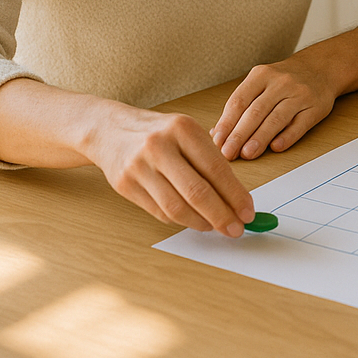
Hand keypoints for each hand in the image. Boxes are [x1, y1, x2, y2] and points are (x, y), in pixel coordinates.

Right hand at [82, 103, 254, 235]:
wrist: (110, 129)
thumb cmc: (158, 132)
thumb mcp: (187, 133)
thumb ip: (210, 161)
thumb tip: (238, 199)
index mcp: (182, 128)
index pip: (216, 169)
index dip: (235, 195)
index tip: (247, 212)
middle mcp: (159, 146)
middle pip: (197, 192)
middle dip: (221, 216)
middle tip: (236, 229)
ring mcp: (139, 166)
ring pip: (177, 207)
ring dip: (201, 223)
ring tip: (214, 226)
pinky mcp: (125, 184)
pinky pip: (160, 212)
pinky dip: (180, 220)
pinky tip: (193, 219)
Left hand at [212, 56, 337, 159]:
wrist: (320, 68)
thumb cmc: (283, 81)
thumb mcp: (260, 83)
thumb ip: (240, 106)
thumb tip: (217, 134)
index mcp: (261, 75)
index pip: (239, 101)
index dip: (227, 123)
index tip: (218, 141)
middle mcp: (281, 82)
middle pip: (256, 111)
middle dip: (239, 134)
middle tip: (228, 153)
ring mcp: (299, 94)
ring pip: (276, 118)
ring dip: (260, 138)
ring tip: (248, 154)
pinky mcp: (316, 107)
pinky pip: (300, 124)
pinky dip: (287, 137)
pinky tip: (276, 148)